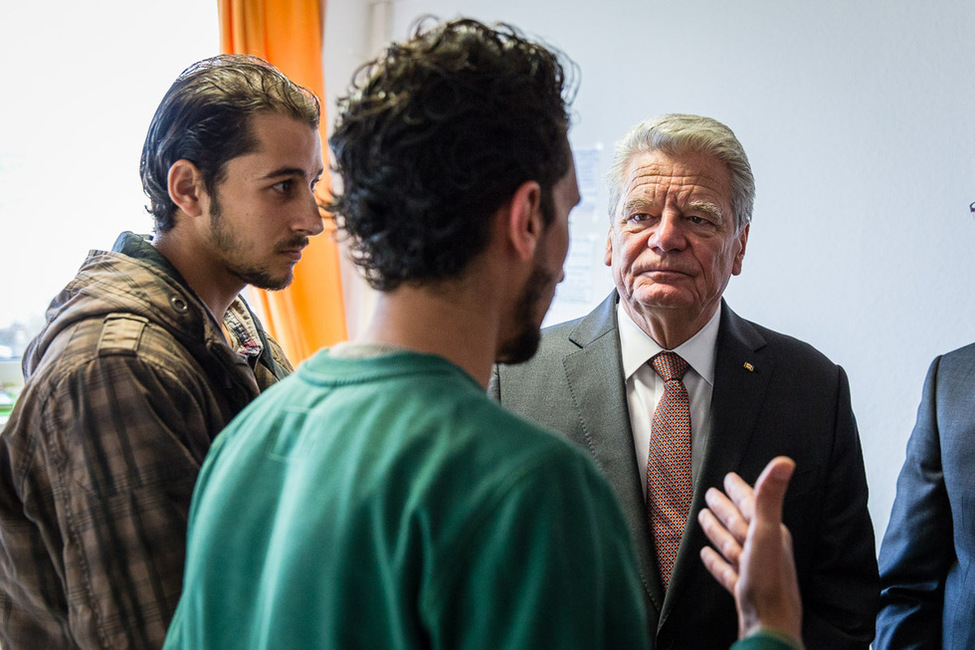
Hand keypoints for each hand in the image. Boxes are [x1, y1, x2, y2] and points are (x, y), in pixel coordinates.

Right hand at [698, 456, 801, 643]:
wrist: (769, 625)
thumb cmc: (769, 580)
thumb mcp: (766, 532)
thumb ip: (770, 496)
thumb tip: (785, 461)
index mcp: (771, 533)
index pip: (753, 503)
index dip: (740, 489)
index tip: (729, 477)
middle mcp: (764, 549)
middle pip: (740, 521)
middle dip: (726, 507)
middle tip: (710, 493)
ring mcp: (752, 569)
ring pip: (731, 543)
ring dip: (718, 530)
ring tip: (703, 519)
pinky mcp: (743, 588)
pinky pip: (726, 568)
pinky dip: (715, 560)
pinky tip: (706, 555)